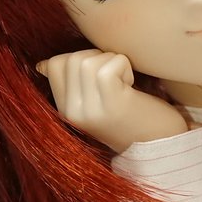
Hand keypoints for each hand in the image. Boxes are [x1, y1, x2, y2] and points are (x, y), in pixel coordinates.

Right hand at [36, 49, 186, 152]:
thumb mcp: (94, 100)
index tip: (101, 76)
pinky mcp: (111, 104)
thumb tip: (42, 65)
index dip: (80, 57)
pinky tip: (131, 86)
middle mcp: (72, 112)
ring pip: (88, 60)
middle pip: (71, 58)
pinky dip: (123, 65)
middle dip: (98, 57)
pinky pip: (108, 65)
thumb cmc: (132, 115)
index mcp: (65, 110)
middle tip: (117, 79)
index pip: (54, 64)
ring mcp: (90, 110)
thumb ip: (72, 82)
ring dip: (112, 61)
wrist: (160, 144)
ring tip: (124, 83)